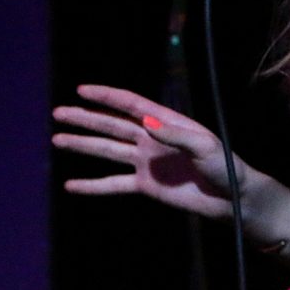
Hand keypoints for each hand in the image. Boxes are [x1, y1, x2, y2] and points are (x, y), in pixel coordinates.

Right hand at [52, 84, 239, 219]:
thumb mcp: (205, 146)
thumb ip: (175, 134)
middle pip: (111, 125)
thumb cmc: (225, 165)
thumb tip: (146, 122)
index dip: (106, 97)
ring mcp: (146, 162)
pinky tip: (71, 185)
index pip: (130, 104)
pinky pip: (113, 184)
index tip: (82, 90)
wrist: (232, 199)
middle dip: (85, 118)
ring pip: (107, 151)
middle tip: (58, 113)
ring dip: (82, 145)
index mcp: (165, 121)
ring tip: (57, 139)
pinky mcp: (145, 186)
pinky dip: (92, 185)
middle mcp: (151, 138)